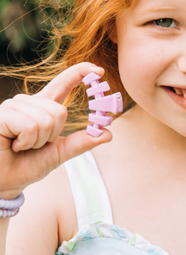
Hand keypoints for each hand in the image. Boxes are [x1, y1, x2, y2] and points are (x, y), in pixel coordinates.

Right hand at [0, 63, 112, 198]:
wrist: (4, 183)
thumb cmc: (26, 166)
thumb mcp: (59, 153)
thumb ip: (81, 142)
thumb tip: (107, 134)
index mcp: (42, 107)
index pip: (62, 83)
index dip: (80, 73)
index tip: (99, 71)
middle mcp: (28, 102)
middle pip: (60, 111)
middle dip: (52, 136)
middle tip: (33, 146)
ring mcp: (13, 106)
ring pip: (46, 119)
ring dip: (37, 141)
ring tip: (21, 146)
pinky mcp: (2, 114)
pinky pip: (30, 126)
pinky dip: (26, 142)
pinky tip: (13, 145)